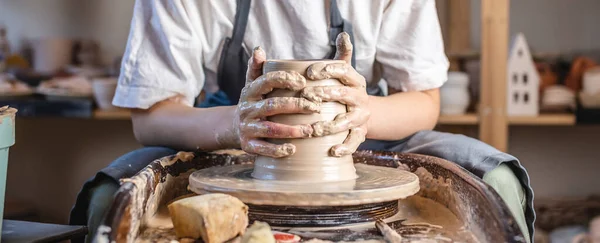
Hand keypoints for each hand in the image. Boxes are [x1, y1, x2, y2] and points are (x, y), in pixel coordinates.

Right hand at [234, 47, 319, 157]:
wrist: (232, 128)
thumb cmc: (253, 102)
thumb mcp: (252, 85)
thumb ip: (257, 68)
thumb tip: (259, 49)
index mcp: (249, 91)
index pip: (266, 81)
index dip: (284, 79)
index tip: (304, 82)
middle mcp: (246, 109)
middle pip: (272, 106)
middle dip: (296, 106)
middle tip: (316, 107)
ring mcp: (246, 128)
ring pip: (270, 129)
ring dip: (291, 130)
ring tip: (310, 131)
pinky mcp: (248, 145)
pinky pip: (263, 149)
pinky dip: (278, 150)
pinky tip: (293, 149)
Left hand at [302, 32, 369, 156]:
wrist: (365, 113)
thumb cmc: (344, 90)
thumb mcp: (345, 72)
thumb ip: (342, 54)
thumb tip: (344, 33)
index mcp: (354, 80)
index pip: (343, 70)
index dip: (327, 70)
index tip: (309, 73)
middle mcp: (360, 97)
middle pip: (344, 94)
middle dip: (325, 95)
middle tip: (307, 98)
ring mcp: (361, 116)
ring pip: (348, 121)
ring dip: (331, 125)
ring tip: (314, 129)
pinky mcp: (360, 134)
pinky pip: (354, 141)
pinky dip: (344, 147)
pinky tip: (332, 151)